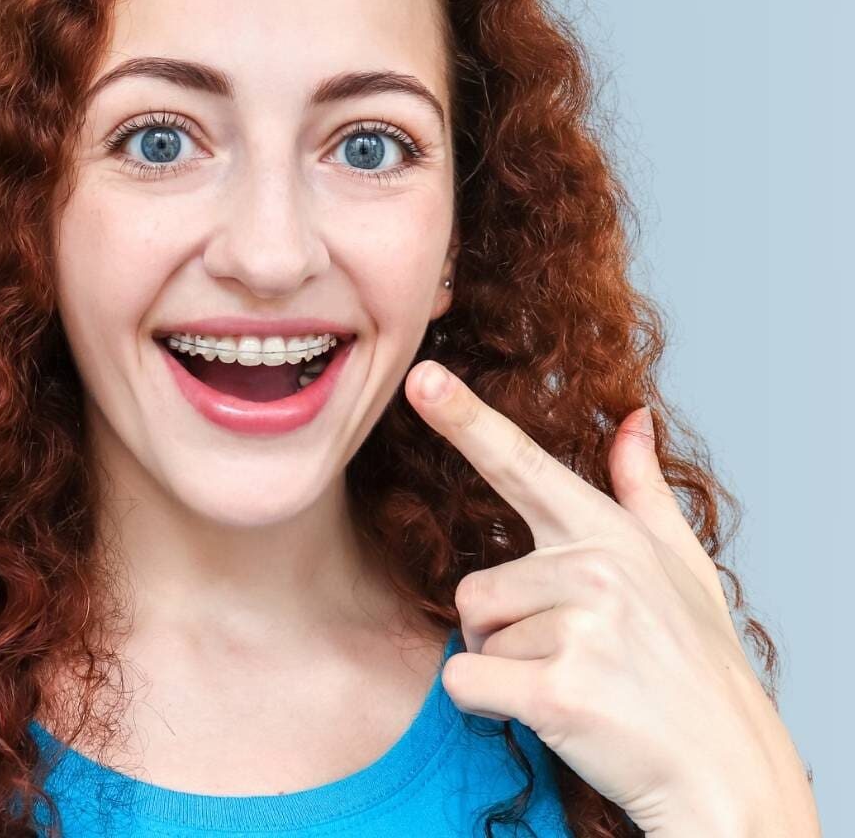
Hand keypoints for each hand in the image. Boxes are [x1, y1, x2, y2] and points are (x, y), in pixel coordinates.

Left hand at [407, 359, 816, 835]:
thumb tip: (634, 420)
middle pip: (477, 585)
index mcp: (610, 533)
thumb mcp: (682, 568)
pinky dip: (488, 704)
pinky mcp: (558, 688)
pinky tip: (548, 713)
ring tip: (575, 682)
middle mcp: (594, 569)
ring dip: (505, 666)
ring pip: (474, 634)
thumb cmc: (698, 668)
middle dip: (505, 628)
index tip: (421, 378)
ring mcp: (579, 627)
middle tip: (574, 657)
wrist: (728, 770)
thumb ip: (642, 491)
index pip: (521, 463)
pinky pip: (466, 680)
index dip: (465, 417)